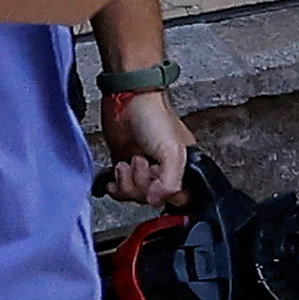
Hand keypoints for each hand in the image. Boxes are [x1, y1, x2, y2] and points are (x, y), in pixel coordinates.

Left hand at [91, 75, 190, 209]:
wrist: (127, 99)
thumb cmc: (154, 116)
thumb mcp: (172, 152)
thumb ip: (171, 181)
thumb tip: (157, 200)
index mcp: (183, 167)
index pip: (179, 198)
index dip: (165, 195)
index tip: (156, 185)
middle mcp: (163, 171)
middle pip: (153, 199)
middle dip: (142, 184)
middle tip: (141, 162)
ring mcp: (142, 169)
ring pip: (135, 196)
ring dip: (127, 182)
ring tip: (128, 163)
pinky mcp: (123, 165)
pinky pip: (120, 190)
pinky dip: (115, 187)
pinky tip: (116, 175)